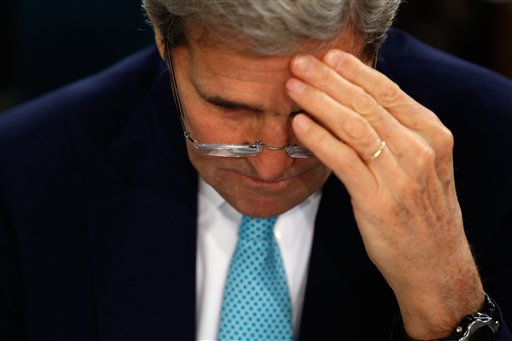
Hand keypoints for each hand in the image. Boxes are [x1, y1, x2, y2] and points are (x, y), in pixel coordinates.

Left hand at [286, 50, 484, 338]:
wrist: (435, 265)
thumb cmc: (422, 214)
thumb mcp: (423, 166)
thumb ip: (397, 134)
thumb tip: (356, 105)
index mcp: (432, 135)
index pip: (389, 91)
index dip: (355, 71)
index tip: (329, 57)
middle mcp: (419, 150)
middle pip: (367, 103)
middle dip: (329, 80)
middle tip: (301, 64)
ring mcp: (401, 175)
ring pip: (354, 126)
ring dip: (319, 103)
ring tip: (294, 88)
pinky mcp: (379, 200)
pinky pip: (344, 160)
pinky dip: (319, 138)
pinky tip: (300, 125)